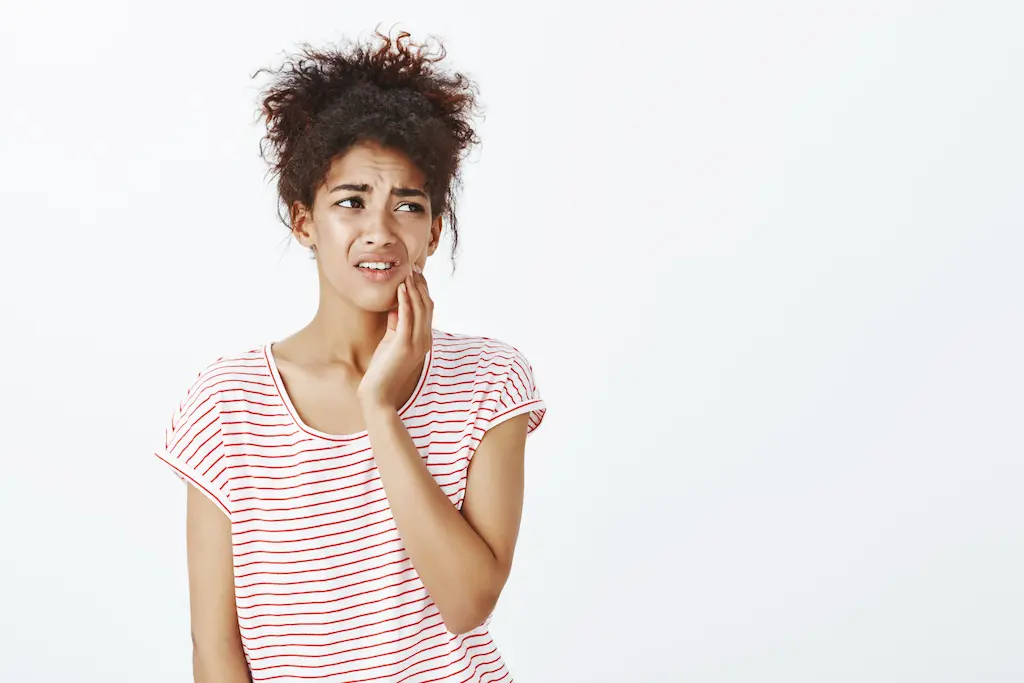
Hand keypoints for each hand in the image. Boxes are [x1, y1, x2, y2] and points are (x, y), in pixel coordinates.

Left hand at [357, 265, 433, 409]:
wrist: (378, 395)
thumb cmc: (382, 370)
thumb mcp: (390, 342)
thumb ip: (396, 325)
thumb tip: (395, 306)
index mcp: (423, 339)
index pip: (428, 309)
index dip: (423, 290)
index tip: (416, 273)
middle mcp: (424, 340)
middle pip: (427, 305)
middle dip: (421, 284)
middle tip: (413, 266)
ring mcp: (417, 343)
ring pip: (420, 308)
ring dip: (414, 288)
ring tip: (408, 271)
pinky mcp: (404, 346)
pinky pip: (408, 317)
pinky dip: (406, 300)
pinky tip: (401, 287)